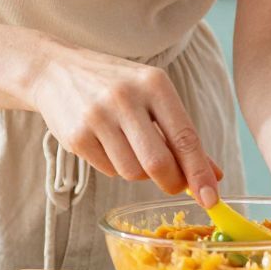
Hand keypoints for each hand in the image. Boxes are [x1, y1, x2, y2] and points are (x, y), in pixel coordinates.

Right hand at [27, 43, 216, 197]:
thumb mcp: (153, 96)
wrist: (56, 70)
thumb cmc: (115, 85)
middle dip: (171, 182)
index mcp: (154, 84)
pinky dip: (114, 166)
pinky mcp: (76, 136)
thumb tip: (214, 175)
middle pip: (158, 163)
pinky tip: (106, 144)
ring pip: (133, 172)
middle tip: (174, 185)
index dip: (200, 173)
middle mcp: (126, 98)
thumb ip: (182, 135)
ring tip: (129, 148)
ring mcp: (98, 117)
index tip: (212, 199)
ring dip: (139, 172)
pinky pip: (108, 170)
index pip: (185, 137)